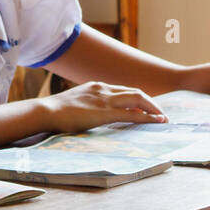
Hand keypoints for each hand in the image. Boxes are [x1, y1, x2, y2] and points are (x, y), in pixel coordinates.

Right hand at [45, 81, 167, 132]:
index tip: (147, 107)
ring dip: (153, 108)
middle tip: (161, 113)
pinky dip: (147, 117)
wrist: (45, 111)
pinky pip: (132, 114)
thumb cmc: (55, 112)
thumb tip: (94, 115)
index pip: (124, 90)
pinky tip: (156, 122)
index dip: (138, 99)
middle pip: (135, 92)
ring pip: (138, 99)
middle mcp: (104, 89)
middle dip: (151, 102)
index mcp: (97, 87)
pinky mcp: (105, 113)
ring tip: (163, 118)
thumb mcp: (76, 104)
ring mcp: (105, 100)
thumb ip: (88, 106)